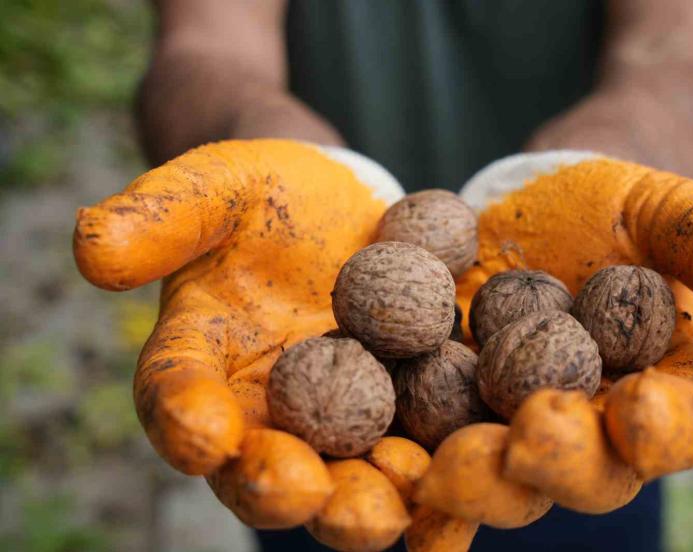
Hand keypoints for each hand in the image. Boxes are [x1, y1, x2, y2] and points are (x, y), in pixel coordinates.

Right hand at [73, 140, 414, 533]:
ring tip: (392, 509)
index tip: (201, 434)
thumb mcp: (212, 186)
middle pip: (265, 461)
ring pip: (348, 472)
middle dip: (281, 486)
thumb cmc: (261, 190)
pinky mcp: (410, 404)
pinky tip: (467, 476)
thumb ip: (160, 214)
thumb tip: (91, 244)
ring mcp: (342, 413)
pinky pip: (424, 444)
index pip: (179, 395)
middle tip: (306, 495)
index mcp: (203, 362)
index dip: (184, 418)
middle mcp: (268, 405)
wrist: (339, 198)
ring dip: (367, 498)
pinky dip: (441, 468)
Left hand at [414, 151, 692, 521]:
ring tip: (437, 473)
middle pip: (575, 469)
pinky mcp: (429, 408)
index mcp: (650, 393)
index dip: (664, 430)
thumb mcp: (669, 210)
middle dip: (550, 467)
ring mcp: (500, 425)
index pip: (674, 428)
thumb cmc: (610, 201)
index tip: (641, 414)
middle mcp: (579, 427)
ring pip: (490, 474)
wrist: (523, 198)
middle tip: (524, 450)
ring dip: (466, 484)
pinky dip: (394, 468)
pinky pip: (414, 446)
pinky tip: (376, 476)